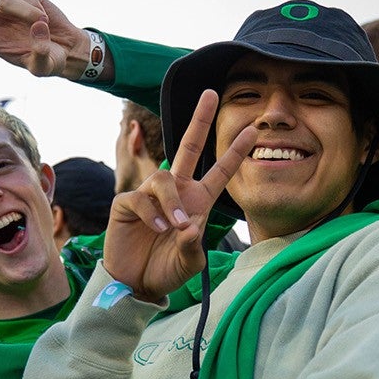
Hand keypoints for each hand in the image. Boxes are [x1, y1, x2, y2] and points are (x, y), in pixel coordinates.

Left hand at [0, 0, 93, 78]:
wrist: (67, 49)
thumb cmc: (50, 62)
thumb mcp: (44, 67)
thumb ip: (41, 53)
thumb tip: (38, 27)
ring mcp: (6, 7)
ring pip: (6, 0)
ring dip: (25, 13)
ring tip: (41, 26)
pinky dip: (38, 7)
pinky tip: (46, 18)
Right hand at [103, 89, 256, 300]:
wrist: (135, 284)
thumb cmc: (165, 270)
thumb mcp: (189, 263)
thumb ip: (194, 246)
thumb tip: (190, 224)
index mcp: (198, 202)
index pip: (219, 171)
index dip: (235, 152)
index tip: (252, 130)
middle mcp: (176, 192)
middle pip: (188, 146)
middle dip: (200, 120)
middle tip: (211, 94)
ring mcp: (149, 195)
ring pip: (163, 178)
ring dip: (172, 202)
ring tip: (174, 227)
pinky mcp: (127, 203)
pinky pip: (141, 198)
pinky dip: (153, 214)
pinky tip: (157, 229)